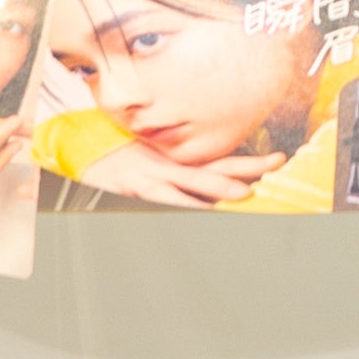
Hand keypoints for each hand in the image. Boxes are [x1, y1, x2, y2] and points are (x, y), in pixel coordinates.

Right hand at [73, 137, 284, 207]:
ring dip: (216, 190)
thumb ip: (177, 171)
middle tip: (272, 170)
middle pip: (214, 170)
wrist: (79, 146)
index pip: (220, 162)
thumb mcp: (150, 159)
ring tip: (240, 195)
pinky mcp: (135, 188)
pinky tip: (193, 212)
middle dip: (244, 173)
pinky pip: (161, 197)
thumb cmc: (117, 155)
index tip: (279, 160)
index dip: (250, 163)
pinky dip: (177, 204)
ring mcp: (154, 176)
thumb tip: (210, 183)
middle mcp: (171, 166)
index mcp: (177, 160)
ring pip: (190, 184)